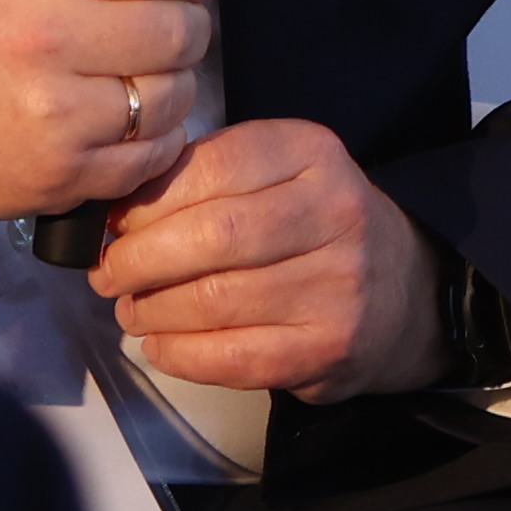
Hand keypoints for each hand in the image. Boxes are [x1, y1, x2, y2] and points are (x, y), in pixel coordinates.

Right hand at [0, 0, 211, 223]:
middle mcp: (50, 41)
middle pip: (180, 29)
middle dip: (188, 26)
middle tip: (167, 30)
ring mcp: (60, 115)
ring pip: (175, 95)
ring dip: (171, 86)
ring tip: (138, 78)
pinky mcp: (66, 173)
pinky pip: (152, 154)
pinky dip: (152, 140)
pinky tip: (124, 122)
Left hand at [95, 118, 446, 401]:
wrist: (401, 292)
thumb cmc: (311, 227)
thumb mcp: (275, 175)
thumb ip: (203, 179)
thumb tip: (114, 211)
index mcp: (313, 154)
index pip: (213, 167)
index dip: (148, 202)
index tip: (114, 226)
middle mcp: (336, 212)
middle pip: (213, 235)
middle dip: (140, 260)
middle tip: (109, 275)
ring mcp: (339, 284)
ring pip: (216, 300)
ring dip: (153, 311)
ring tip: (134, 311)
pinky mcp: (329, 347)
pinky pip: (233, 357)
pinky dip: (180, 354)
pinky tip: (162, 346)